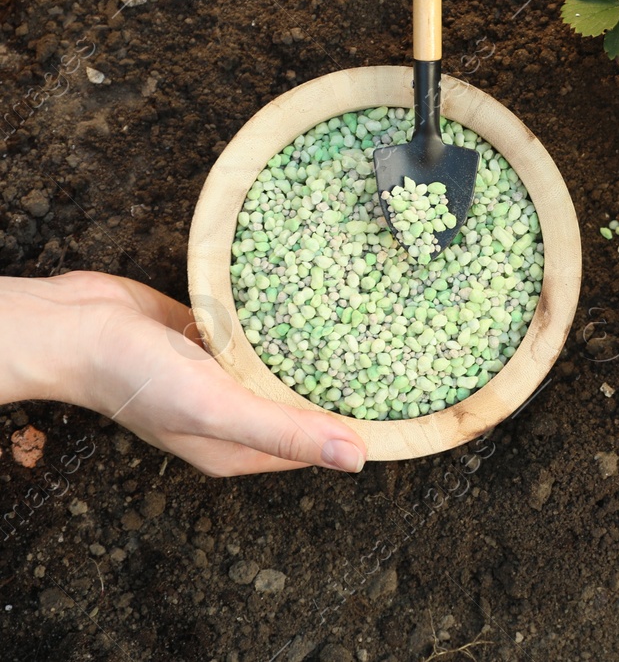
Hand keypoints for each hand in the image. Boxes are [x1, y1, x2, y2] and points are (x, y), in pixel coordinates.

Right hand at [5, 272, 366, 476]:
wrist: (73, 325)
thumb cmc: (134, 376)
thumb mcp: (217, 408)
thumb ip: (284, 431)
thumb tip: (355, 459)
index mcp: (238, 448)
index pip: (315, 444)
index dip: (360, 428)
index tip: (408, 402)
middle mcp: (234, 415)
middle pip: (304, 403)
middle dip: (345, 382)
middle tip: (401, 347)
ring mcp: (222, 374)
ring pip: (284, 364)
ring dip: (316, 347)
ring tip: (371, 316)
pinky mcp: (211, 336)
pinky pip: (261, 331)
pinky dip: (285, 318)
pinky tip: (317, 296)